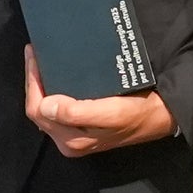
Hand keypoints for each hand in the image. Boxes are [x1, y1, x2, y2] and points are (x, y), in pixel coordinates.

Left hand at [25, 49, 174, 156]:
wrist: (160, 116)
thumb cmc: (138, 114)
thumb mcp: (111, 113)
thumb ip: (77, 112)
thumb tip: (46, 104)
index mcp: (71, 140)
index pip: (38, 109)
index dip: (32, 82)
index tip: (34, 54)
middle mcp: (68, 140)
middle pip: (38, 109)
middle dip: (34, 81)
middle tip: (35, 52)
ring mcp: (74, 134)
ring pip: (46, 107)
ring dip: (42, 84)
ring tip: (42, 59)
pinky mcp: (81, 125)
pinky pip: (58, 106)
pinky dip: (52, 88)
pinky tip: (55, 73)